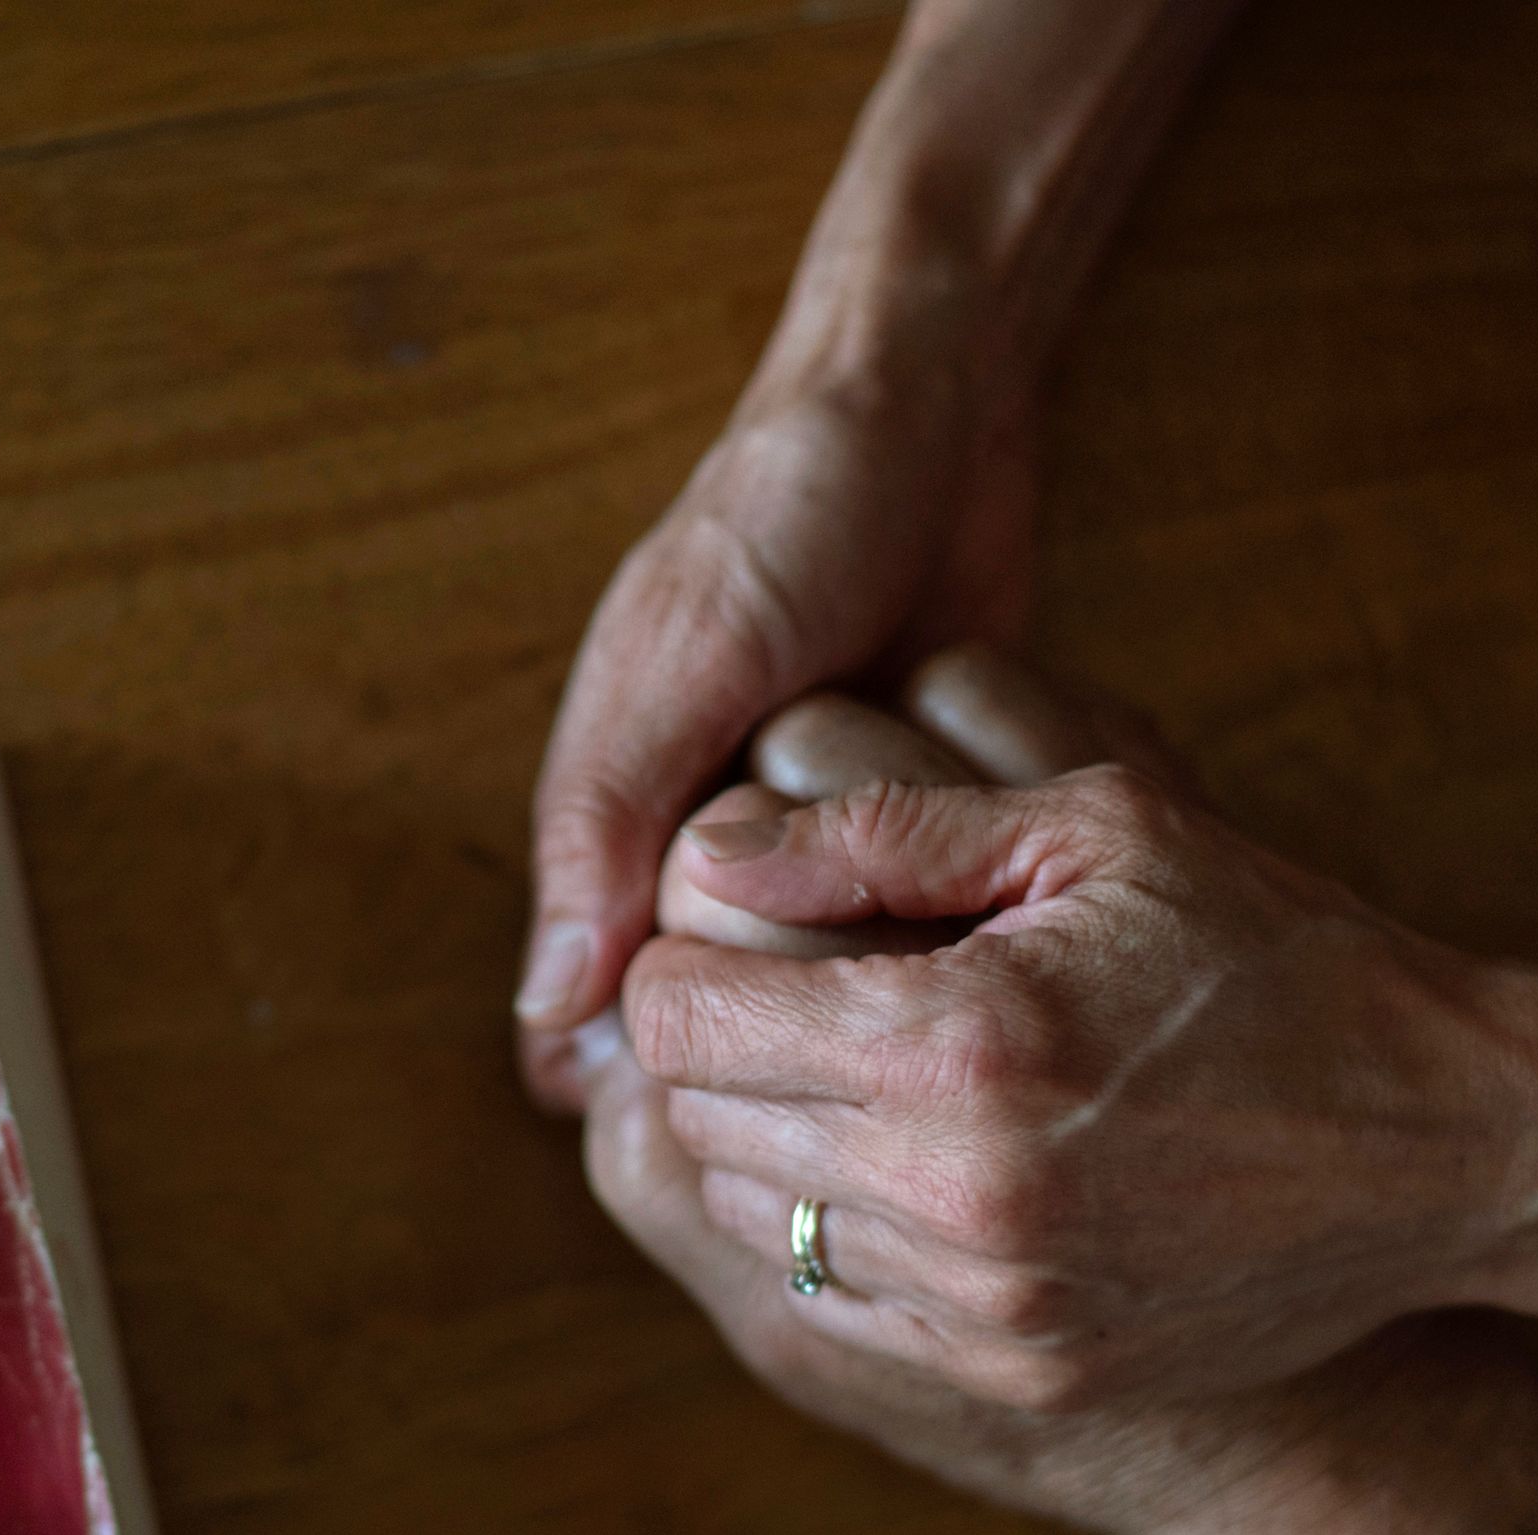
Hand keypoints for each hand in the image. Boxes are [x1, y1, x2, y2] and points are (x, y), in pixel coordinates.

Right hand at [515, 243, 1038, 1108]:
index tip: (724, 1126)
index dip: (647, 1085)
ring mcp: (815, 846)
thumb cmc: (783, 511)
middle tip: (846, 1095)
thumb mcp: (685, 655)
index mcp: (618, 826)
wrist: (930, 405)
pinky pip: (919, 930)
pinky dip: (945, 950)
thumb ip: (607, 815)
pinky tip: (989, 968)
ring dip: (865, 1019)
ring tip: (924, 1036)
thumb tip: (548, 1010)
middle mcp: (708, 854)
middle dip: (771, 1064)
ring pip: (825, 999)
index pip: (596, 1016)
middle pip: (719, 1025)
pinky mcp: (913, 829)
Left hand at [618, 659, 1537, 1425]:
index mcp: (960, 1042)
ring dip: (773, 1139)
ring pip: (755, 1215)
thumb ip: (884, 833)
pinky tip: (923, 1162)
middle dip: (720, 1045)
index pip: (678, 1018)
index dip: (683, 958)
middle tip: (796, 991)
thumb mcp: (1105, 831)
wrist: (1449, 1148)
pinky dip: (841, 1229)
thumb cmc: (1283, 957)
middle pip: (695, 1119)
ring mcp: (984, 1302)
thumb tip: (705, 850)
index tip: (739, 928)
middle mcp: (955, 1191)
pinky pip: (831, 1300)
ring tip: (865, 1072)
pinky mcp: (1014, 1368)